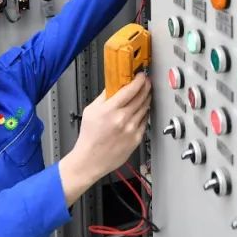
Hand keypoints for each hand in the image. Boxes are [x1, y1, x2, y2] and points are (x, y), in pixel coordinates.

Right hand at [59, 73, 150, 204]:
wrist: (90, 160)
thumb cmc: (89, 137)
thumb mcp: (90, 110)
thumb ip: (104, 96)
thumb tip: (114, 84)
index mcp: (110, 110)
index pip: (131, 89)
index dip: (139, 80)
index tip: (141, 75)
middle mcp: (123, 119)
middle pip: (141, 97)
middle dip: (146, 86)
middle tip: (146, 81)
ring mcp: (131, 129)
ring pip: (145, 108)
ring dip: (147, 98)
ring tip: (145, 93)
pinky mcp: (137, 138)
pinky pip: (145, 121)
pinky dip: (145, 113)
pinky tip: (142, 109)